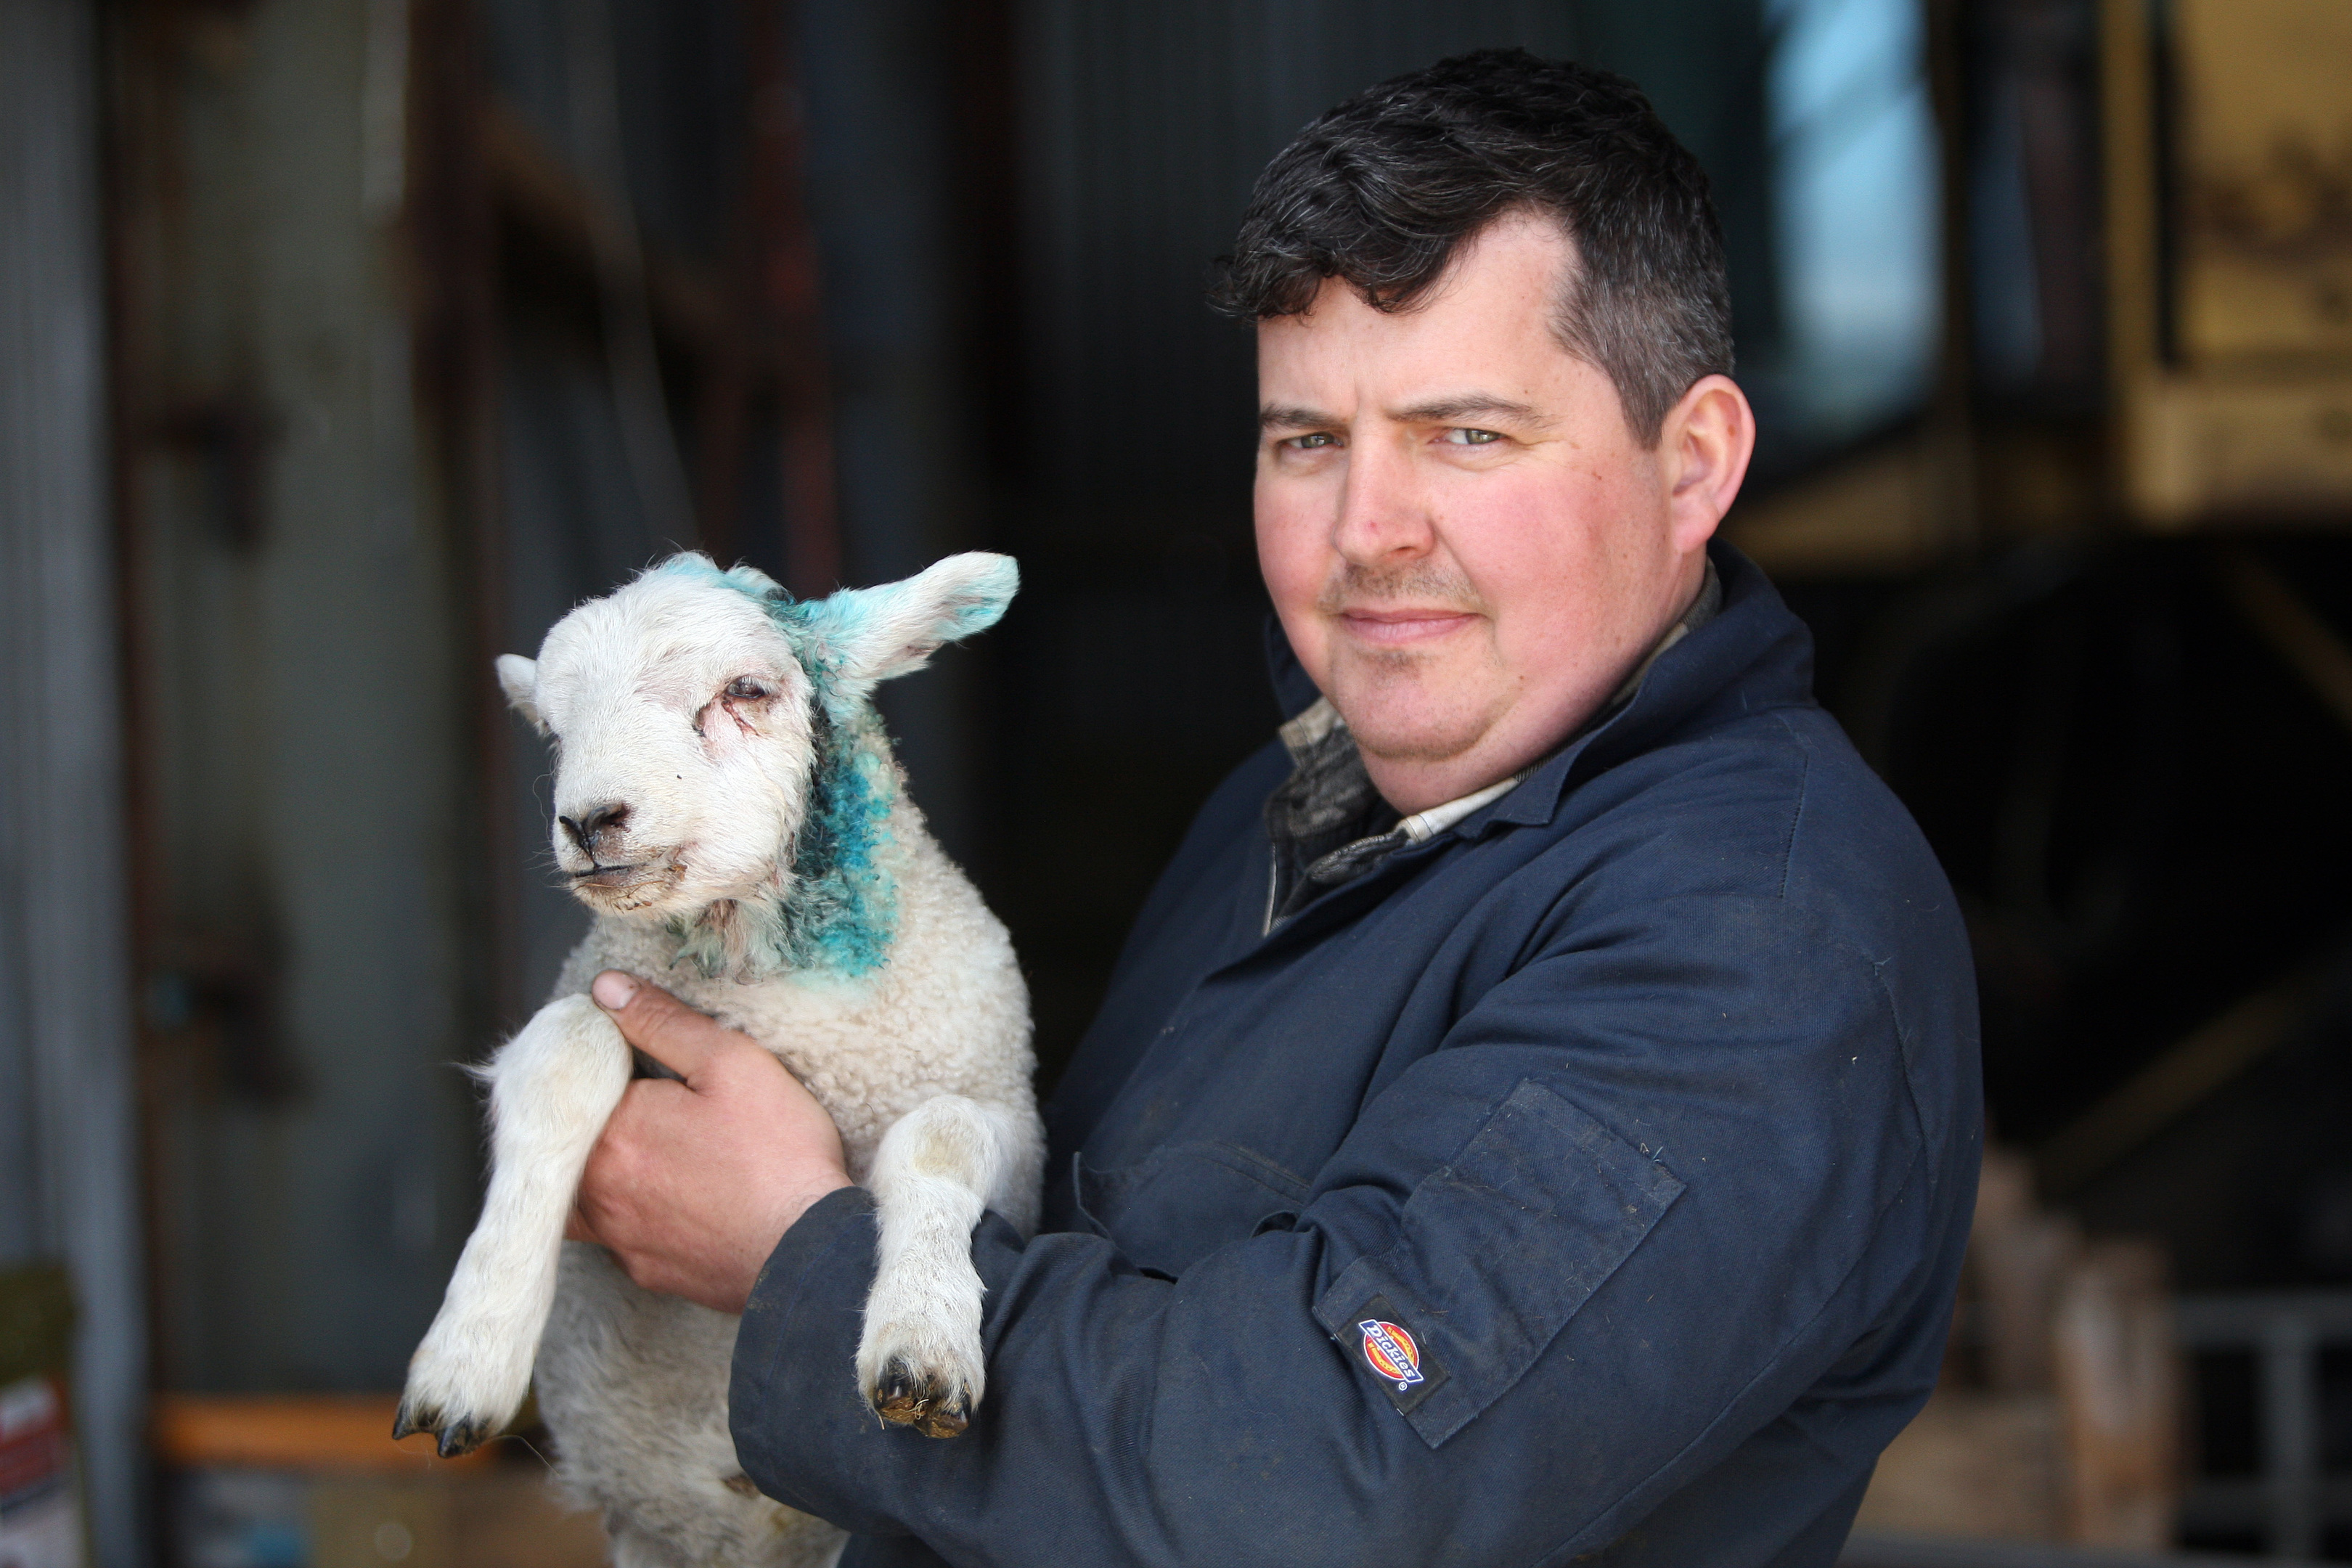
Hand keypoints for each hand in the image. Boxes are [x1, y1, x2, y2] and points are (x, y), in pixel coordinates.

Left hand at [565, 971, 852, 1313]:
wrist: (809, 1253)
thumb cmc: (776, 1155)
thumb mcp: (730, 1062)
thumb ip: (661, 1022)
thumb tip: (605, 990)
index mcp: (611, 1132)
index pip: (580, 1082)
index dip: (609, 1062)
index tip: (641, 1058)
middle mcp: (596, 1190)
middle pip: (572, 1139)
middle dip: (602, 1116)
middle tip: (652, 1100)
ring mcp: (618, 1237)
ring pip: (582, 1192)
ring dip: (603, 1168)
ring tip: (653, 1149)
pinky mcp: (644, 1270)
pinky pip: (616, 1232)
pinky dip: (632, 1209)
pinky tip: (673, 1195)